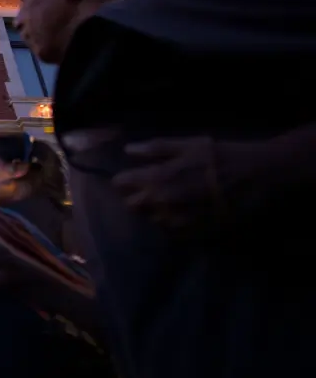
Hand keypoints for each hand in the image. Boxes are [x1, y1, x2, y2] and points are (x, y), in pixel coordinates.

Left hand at [112, 136, 249, 229]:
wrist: (255, 176)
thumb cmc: (220, 156)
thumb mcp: (188, 144)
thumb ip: (155, 148)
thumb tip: (128, 150)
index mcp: (156, 178)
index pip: (121, 183)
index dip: (123, 179)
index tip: (129, 177)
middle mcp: (161, 202)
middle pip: (131, 205)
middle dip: (134, 197)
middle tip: (147, 189)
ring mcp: (176, 220)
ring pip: (150, 220)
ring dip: (153, 211)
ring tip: (168, 200)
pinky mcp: (193, 233)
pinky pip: (171, 232)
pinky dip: (172, 223)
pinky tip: (183, 212)